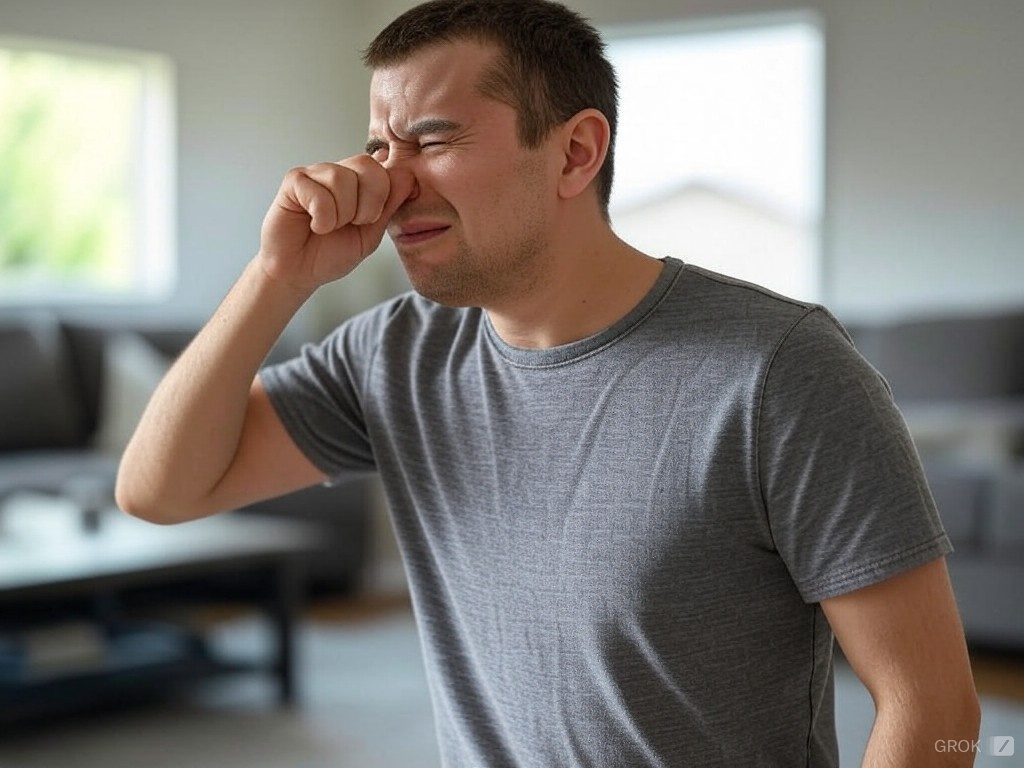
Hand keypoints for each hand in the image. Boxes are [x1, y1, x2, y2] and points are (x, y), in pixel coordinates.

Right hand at [258, 155, 413, 293]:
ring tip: (329, 226)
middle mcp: (340, 171)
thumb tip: (408, 176)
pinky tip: (314, 226)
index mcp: (361, 182)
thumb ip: (390, 205)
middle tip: (351, 224)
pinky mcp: (295, 181)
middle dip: (366, 205)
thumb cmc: (330, 253)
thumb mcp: (372, 233)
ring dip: (340, 215)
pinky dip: (321, 219)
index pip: (388, 169)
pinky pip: (319, 193)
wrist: (299, 272)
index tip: (368, 221)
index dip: (383, 199)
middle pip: (368, 166)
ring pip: (342, 179)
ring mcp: (316, 173)